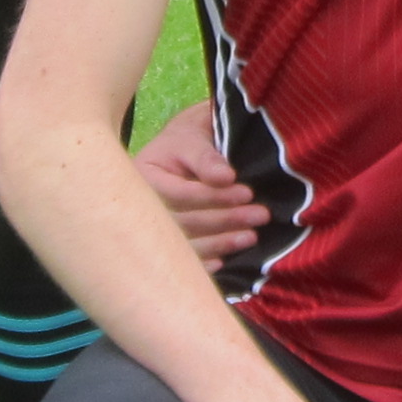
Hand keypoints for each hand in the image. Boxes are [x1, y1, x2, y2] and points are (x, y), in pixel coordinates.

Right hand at [134, 103, 268, 268]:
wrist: (178, 150)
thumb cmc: (186, 139)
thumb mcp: (193, 137)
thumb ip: (205, 157)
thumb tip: (226, 177)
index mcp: (141, 178)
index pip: (179, 194)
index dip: (213, 196)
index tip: (247, 193)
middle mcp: (141, 208)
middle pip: (182, 222)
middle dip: (223, 220)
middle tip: (260, 215)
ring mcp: (151, 229)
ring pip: (184, 244)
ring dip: (220, 242)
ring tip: (252, 237)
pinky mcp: (165, 244)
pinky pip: (182, 259)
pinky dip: (202, 263)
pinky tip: (223, 262)